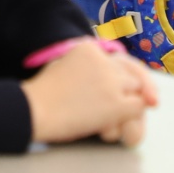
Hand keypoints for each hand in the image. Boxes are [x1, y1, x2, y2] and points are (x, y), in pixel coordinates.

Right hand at [22, 42, 157, 144]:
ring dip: (128, 103)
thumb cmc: (41, 94)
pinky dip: (131, 117)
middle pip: (129, 73)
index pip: (118, 59)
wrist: (35, 110)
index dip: (120, 76)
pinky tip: (114, 124)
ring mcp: (112, 81)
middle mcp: (104, 60)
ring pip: (136, 89)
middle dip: (127, 89)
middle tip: (122, 105)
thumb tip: (100, 79)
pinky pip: (138, 107)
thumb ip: (84, 68)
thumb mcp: (62, 66)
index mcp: (89, 48)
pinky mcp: (117, 103)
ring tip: (114, 118)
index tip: (120, 88)